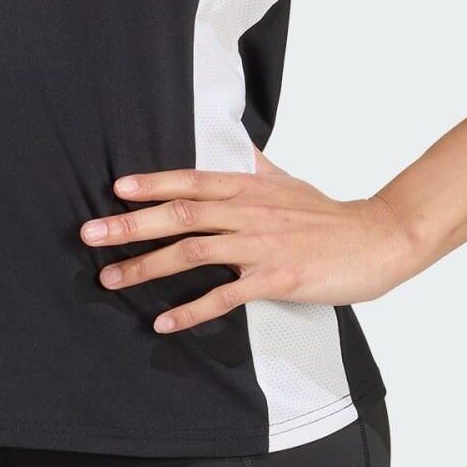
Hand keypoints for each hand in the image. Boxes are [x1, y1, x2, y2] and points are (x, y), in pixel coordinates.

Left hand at [80, 144, 408, 333]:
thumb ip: (253, 165)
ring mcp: (262, 246)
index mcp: (249, 187)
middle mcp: (249, 212)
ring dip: (147, 267)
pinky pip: (225, 295)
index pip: (191, 181)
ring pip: (194, 253)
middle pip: (181, 215)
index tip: (115, 190)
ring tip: (112, 279)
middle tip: (90, 234)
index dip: (152, 184)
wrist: (376, 240)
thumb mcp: (287, 180)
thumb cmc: (328, 214)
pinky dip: (190, 310)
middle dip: (131, 225)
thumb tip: (231, 144)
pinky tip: (163, 322)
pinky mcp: (276, 279)